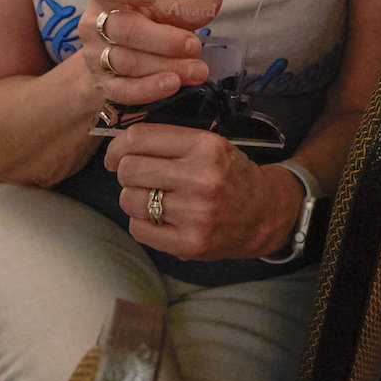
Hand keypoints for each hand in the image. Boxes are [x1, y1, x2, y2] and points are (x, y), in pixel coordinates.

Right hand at [77, 0, 217, 107]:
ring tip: (197, 70)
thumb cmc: (139, 23)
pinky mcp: (103, 86)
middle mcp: (93, 23)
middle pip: (124, 29)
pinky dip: (148, 88)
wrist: (111, 62)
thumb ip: (182, 6)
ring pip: (128, 61)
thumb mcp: (158, 9)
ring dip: (166, 65)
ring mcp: (95, 56)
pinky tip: (172, 84)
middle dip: (163, 39)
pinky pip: (123, 90)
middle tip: (194, 45)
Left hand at [106, 123, 302, 259]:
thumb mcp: (210, 144)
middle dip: (126, 173)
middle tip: (137, 177)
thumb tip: (121, 143)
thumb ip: (171, 140)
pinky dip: (143, 223)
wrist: (265, 212)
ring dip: (134, 198)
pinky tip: (160, 217)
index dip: (118, 146)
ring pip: (129, 200)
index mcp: (205, 147)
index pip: (140, 138)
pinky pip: (139, 229)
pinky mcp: (189, 243)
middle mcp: (200, 179)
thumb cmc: (231, 175)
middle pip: (130, 169)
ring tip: (152, 198)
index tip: (115, 155)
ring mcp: (194, 214)